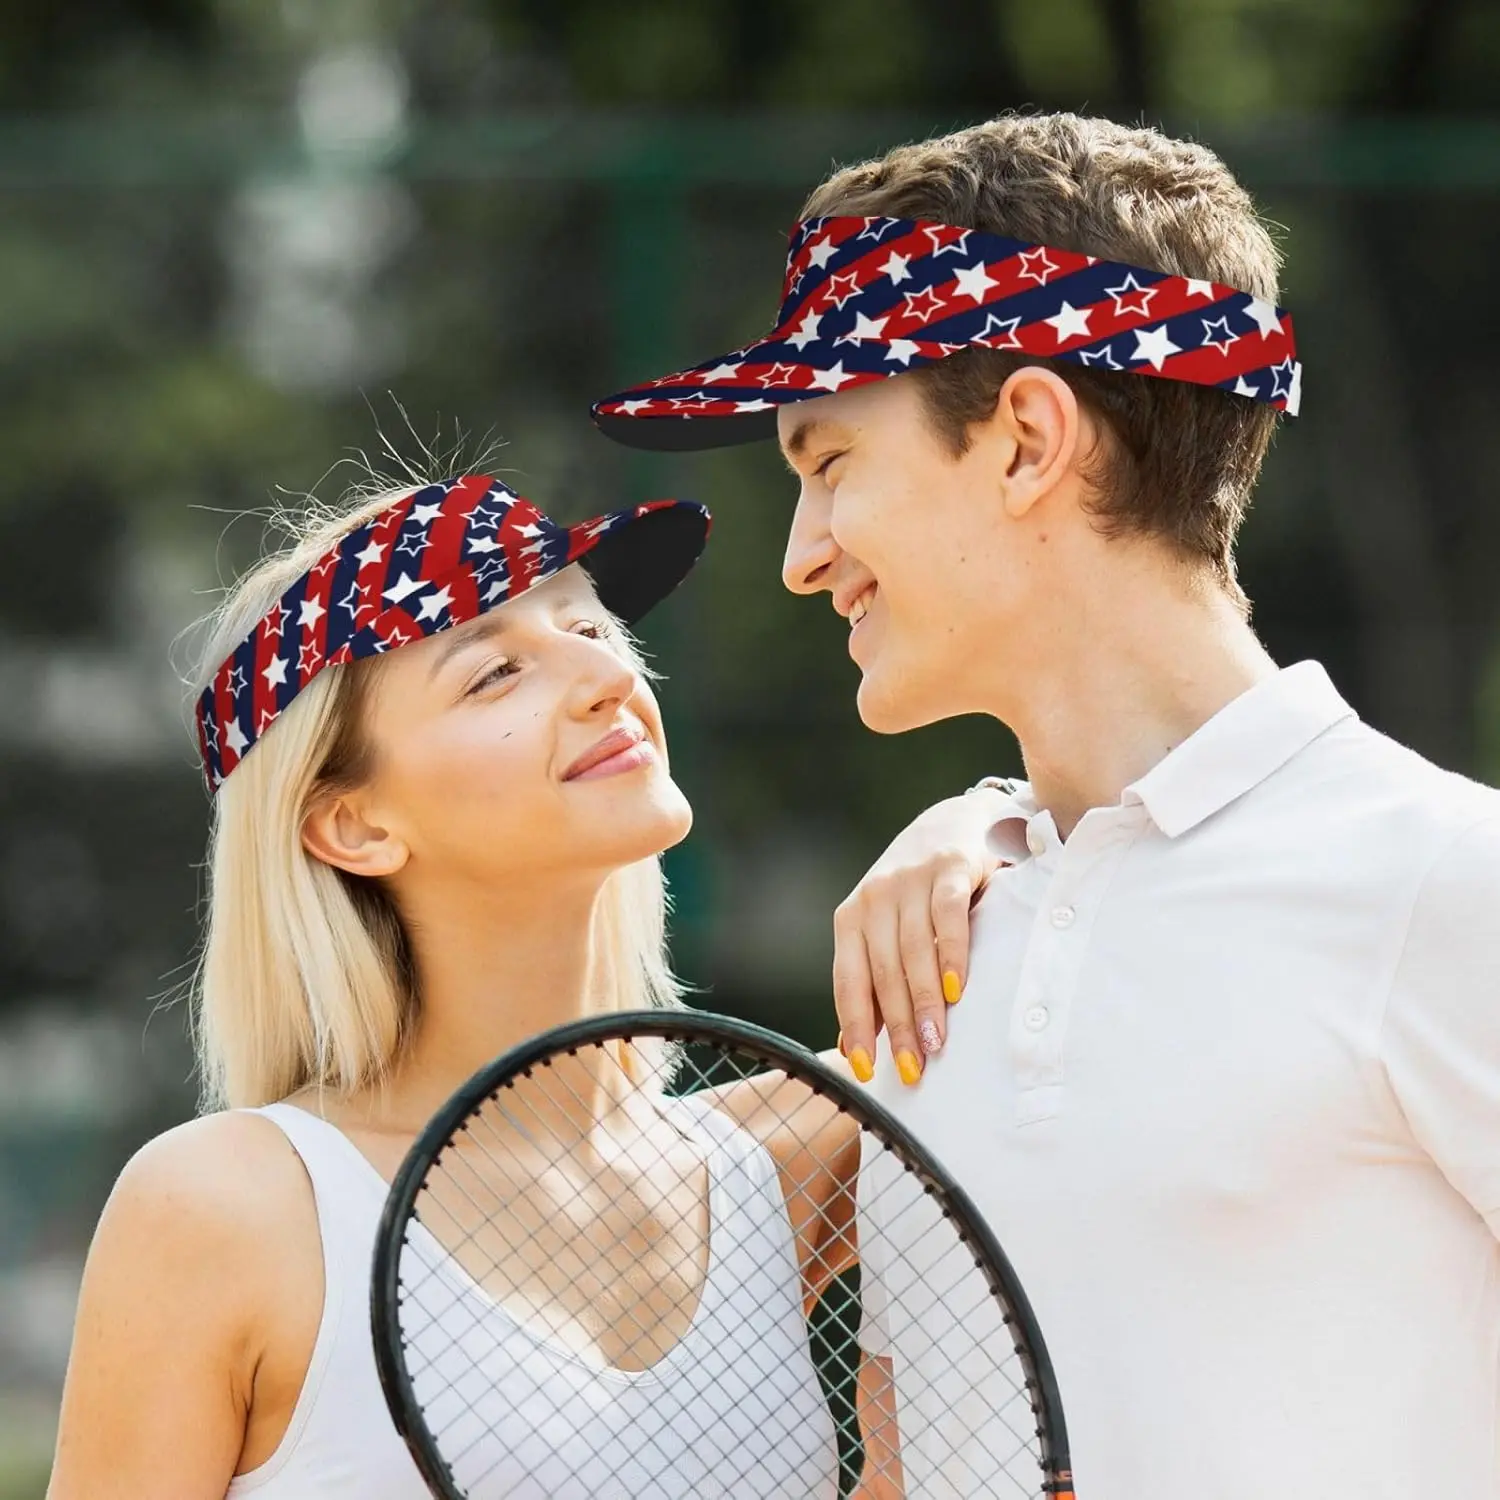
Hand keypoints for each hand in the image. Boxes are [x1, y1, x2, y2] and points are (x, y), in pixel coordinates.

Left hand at [833, 787, 1013, 1084]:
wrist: (958, 820)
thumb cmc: (920, 889)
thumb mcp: (889, 928)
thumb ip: (874, 980)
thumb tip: (852, 1048)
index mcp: (852, 918)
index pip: (848, 981)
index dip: (856, 1027)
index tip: (866, 1070)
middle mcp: (874, 897)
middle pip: (882, 971)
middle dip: (896, 1025)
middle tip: (913, 1068)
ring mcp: (910, 879)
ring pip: (913, 949)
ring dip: (924, 1000)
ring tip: (936, 1041)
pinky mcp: (950, 867)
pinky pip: (947, 917)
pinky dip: (951, 955)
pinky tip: (957, 989)